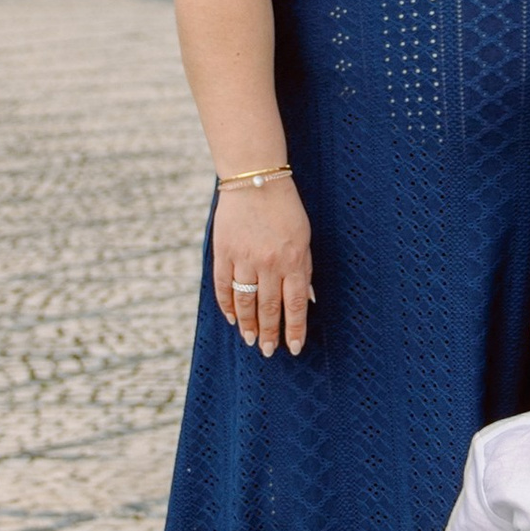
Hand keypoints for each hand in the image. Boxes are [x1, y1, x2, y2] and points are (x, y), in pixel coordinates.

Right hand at [215, 172, 313, 354]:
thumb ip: (303, 270)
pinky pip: (223, 286)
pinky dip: (226, 305)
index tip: (293, 348)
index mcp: (293, 260)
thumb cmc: (286, 209)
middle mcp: (269, 263)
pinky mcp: (224, 252)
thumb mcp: (304, 238)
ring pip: (244, 302)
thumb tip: (306, 301)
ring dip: (247, 325)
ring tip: (250, 340)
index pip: (294, 305)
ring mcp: (244, 258)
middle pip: (268, 308)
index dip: (294, 330)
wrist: (255, 179)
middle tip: (269, 351)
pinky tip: (231, 318)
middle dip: (269, 333)